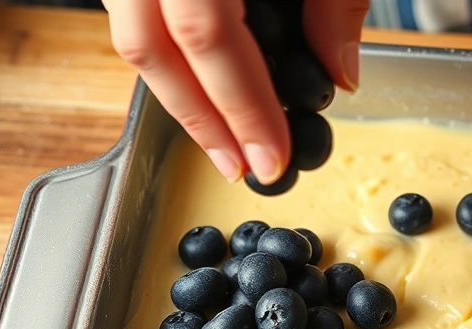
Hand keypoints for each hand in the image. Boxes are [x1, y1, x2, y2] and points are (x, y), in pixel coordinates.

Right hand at [102, 0, 367, 184]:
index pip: (206, 35)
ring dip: (179, 92)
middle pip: (148, 47)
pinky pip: (132, 11)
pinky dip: (171, 54)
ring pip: (131, 33)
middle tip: (239, 169)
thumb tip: (339, 77)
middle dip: (199, 119)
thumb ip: (335, 4)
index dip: (241, 105)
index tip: (272, 160)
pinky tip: (205, 82)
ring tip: (224, 140)